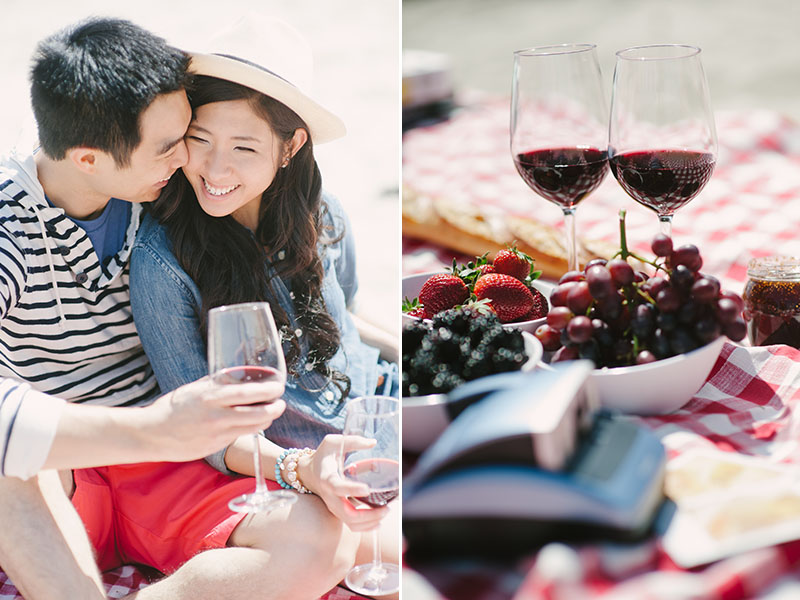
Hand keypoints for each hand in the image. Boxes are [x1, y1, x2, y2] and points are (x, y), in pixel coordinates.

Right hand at [140, 376, 285, 461]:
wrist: (150, 434)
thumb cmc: (172, 407)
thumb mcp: (194, 389)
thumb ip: (217, 384)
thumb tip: (238, 376)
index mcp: (210, 397)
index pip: (247, 393)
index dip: (268, 391)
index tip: (279, 386)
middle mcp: (216, 417)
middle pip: (257, 415)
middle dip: (275, 409)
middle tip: (280, 403)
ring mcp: (216, 435)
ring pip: (252, 428)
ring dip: (266, 420)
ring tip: (270, 412)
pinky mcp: (214, 448)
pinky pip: (239, 436)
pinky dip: (249, 428)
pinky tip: (250, 422)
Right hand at [298, 434, 388, 531]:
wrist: (308, 473)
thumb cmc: (323, 455)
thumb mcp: (333, 442)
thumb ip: (352, 441)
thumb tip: (373, 443)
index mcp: (327, 478)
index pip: (338, 487)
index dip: (352, 489)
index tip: (367, 489)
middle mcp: (330, 497)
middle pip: (348, 514)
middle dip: (369, 514)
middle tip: (388, 507)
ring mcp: (333, 507)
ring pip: (351, 523)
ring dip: (370, 522)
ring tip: (387, 511)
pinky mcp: (338, 512)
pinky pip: (352, 525)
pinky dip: (366, 527)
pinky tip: (379, 521)